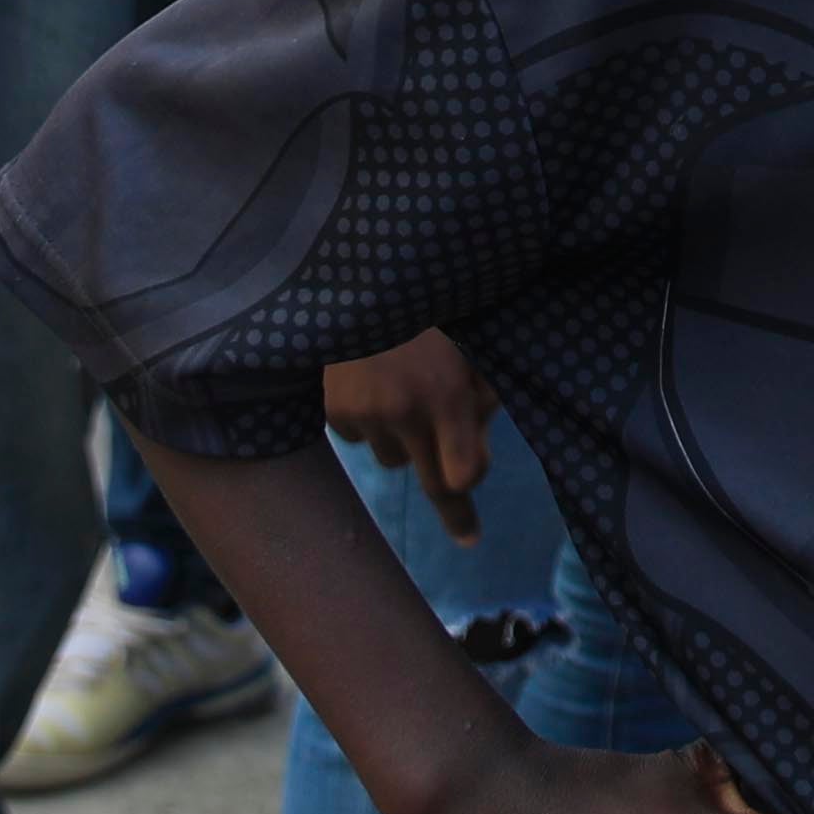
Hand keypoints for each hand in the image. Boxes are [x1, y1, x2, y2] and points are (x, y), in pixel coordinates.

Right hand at [323, 330, 498, 541]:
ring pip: (392, 457)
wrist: (360, 276)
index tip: (470, 537)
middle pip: (427, 481)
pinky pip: (358, 436)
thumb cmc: (432, 310)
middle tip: (466, 531)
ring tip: (405, 388)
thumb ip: (482, 397)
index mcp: (445, 392)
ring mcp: (361, 411)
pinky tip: (373, 381)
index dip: (465, 505)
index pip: (461, 476)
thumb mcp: (473, 346)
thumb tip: (476, 459)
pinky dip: (368, 420)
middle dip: (449, 502)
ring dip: (405, 440)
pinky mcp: (331, 407)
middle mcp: (402, 410)